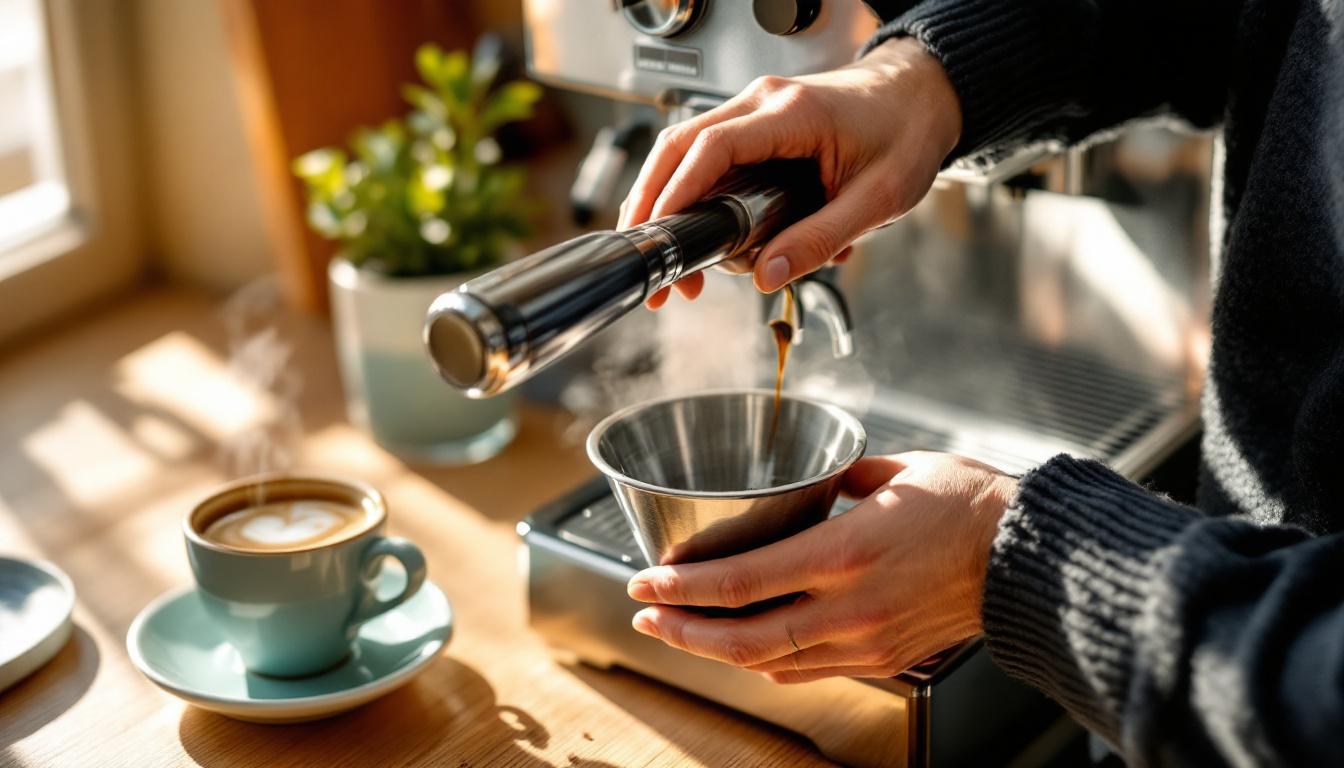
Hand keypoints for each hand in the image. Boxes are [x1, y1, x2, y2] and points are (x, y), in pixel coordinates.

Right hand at [618, 37, 961, 308]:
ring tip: (673, 263)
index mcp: (791, 114)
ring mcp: (753, 109)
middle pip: (677, 146)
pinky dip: (688, 192)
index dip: (678, 194)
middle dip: (652, 206)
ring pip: (682, 150)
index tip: (665, 237)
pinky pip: (704, 154)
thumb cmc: (905, 136)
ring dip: (665, 202)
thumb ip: (820, 239)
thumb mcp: (877, 200)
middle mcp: (761, 101)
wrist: (921, 98)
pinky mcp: (754, 124)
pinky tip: (694, 234)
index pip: (712, 148)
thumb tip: (766, 275)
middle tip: (655, 267)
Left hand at [625, 452, 1014, 682]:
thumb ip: (841, 480)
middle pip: (740, 637)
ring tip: (680, 630)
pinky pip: (805, 671)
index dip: (683, 587)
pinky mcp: (882, 659)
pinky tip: (742, 647)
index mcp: (845, 553)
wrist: (1030, 560)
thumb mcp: (896, 471)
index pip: (741, 582)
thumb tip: (814, 479)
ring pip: (767, 663)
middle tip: (645, 610)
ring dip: (714, 650)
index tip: (646, 577)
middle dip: (681, 628)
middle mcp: (848, 607)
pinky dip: (763, 662)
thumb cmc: (971, 505)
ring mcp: (865, 641)